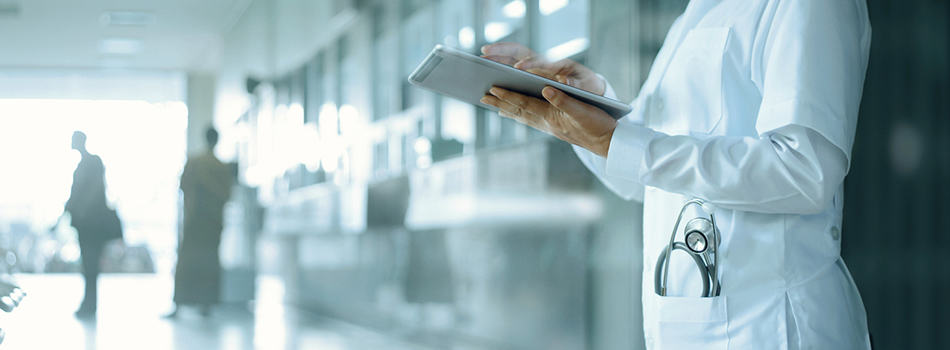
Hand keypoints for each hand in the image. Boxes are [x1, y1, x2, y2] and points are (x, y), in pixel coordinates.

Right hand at [481, 42, 605, 95]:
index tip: (517, 69)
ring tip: (479, 64)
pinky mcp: (530, 76)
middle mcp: (542, 63)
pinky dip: (499, 73)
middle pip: (518, 52)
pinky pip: (511, 71)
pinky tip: (489, 86)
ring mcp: (534, 68)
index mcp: (555, 64)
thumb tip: (564, 82)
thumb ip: (575, 84)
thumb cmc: (588, 85)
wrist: (589, 87)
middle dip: (501, 51)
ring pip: (511, 59)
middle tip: (484, 54)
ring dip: (495, 59)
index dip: (528, 64)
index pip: (538, 60)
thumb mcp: (586, 85)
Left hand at [481, 86, 616, 156]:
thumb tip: (547, 89)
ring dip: (507, 110)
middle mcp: (547, 123)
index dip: (508, 96)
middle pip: (518, 111)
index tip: (492, 89)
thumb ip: (564, 100)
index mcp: (551, 116)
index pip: (524, 104)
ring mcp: (550, 127)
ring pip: (523, 116)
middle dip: (500, 103)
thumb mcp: (583, 111)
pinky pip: (531, 121)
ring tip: (493, 105)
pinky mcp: (555, 128)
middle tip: (482, 97)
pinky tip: (515, 114)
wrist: (608, 143)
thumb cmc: (598, 125)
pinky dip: (520, 115)